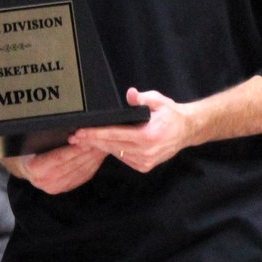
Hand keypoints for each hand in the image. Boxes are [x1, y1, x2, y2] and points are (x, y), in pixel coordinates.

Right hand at [9, 143, 107, 193]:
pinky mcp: (65, 187)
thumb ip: (49, 136)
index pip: (59, 157)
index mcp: (34, 168)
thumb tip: (70, 129)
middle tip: (101, 138)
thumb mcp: (32, 139)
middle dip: (88, 151)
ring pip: (81, 170)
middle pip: (73, 164)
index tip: (87, 139)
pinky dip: (93, 164)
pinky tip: (99, 154)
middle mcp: (45, 181)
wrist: (22, 164)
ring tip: (103, 144)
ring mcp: (56, 187)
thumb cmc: (26, 148)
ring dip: (94, 157)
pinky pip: (84, 175)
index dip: (75, 148)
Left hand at [71, 87, 195, 173]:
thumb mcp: (159, 101)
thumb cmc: (170, 115)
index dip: (96, 133)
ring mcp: (145, 162)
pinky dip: (113, 150)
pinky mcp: (144, 166)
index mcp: (148, 136)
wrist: (186, 131)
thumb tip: (130, 94)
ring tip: (84, 140)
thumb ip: (143, 98)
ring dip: (100, 146)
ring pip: (116, 153)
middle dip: (92, 141)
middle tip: (75, 137)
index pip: (115, 134)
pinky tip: (103, 144)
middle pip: (112, 146)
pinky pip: (123, 158)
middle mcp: (146, 152)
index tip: (81, 132)